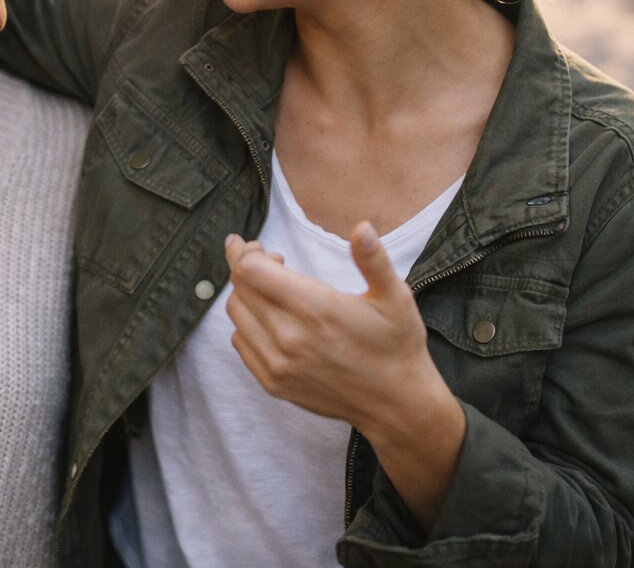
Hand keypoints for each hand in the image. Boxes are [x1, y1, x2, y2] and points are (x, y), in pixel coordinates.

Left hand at [223, 223, 464, 524]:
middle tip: (270, 260)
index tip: (257, 245)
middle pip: (240, 289)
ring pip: (236, 315)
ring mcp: (278, 364)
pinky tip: (271, 319)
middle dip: (245, 266)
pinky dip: (247, 324)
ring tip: (272, 288)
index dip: (246, 252)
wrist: (396, 404)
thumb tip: (362, 228)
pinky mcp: (274, 384)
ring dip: (245, 295)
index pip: (250, 271)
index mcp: (314, 308)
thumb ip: (374, 260)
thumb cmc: (397, 345)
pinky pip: (241, 344)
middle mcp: (288, 338)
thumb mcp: (395, 297)